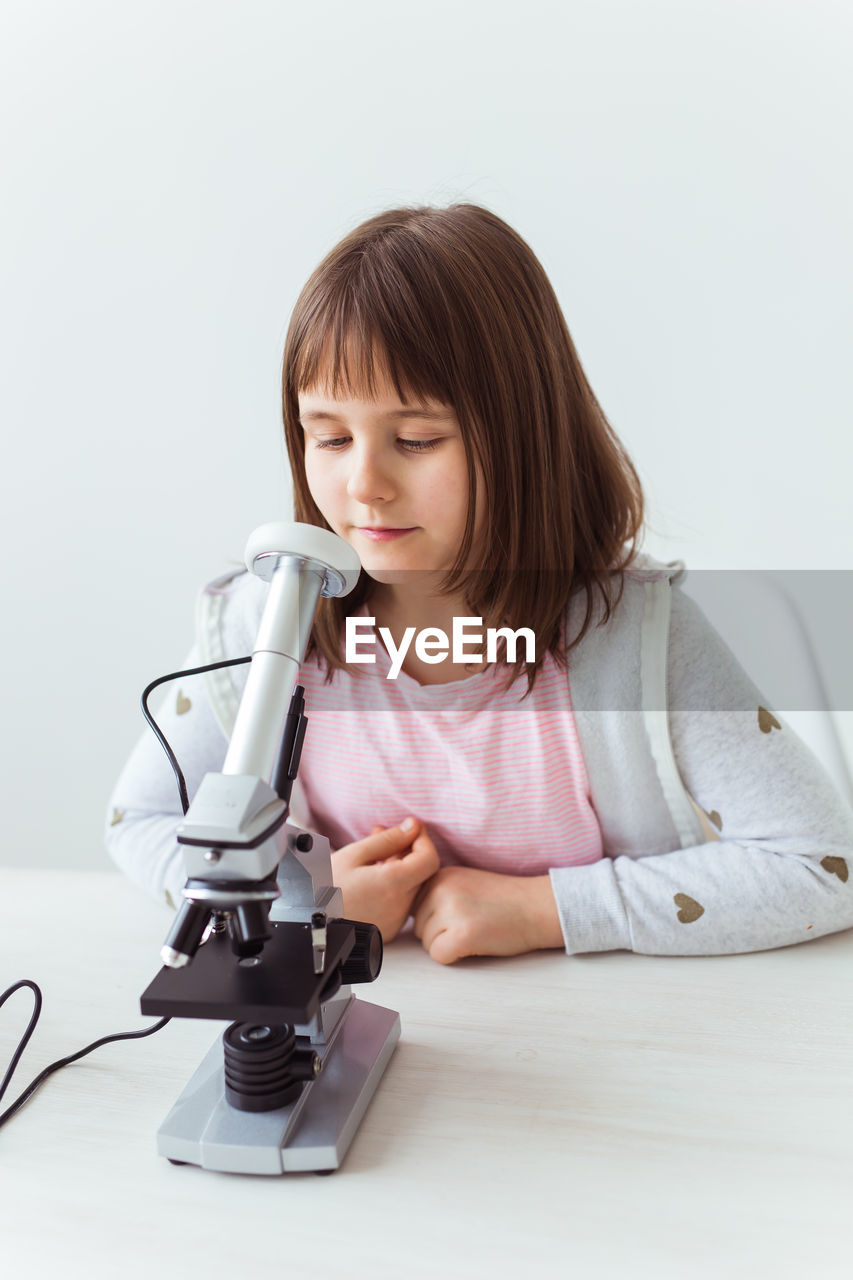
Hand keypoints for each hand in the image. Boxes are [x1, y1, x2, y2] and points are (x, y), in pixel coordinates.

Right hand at [332, 818, 439, 941]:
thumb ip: (388, 840)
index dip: (423, 840)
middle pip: (419, 872)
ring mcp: (395, 920)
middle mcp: (399, 906)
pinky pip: (398, 901)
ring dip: (397, 866)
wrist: (306, 927)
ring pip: (408, 886)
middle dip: (406, 849)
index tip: (410, 828)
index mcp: (393, 885)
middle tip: (381, 834)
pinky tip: (369, 876)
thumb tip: (414, 827)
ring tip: (370, 854)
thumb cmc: (323, 889)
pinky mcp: (388, 929)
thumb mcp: (353, 855)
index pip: (429, 859)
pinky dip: (391, 885)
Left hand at [412, 865, 563, 964]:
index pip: (415, 908)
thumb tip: (409, 917)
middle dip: (439, 933)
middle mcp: (440, 888)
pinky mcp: (462, 934)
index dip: (435, 919)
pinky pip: (439, 956)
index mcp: (438, 875)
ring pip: (426, 943)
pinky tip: (475, 944)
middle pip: (418, 927)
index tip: (461, 915)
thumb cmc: (503, 899)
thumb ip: (436, 892)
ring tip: (475, 932)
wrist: (537, 906)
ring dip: (447, 945)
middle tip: (470, 925)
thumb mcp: (463, 881)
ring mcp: (451, 910)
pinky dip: (455, 957)